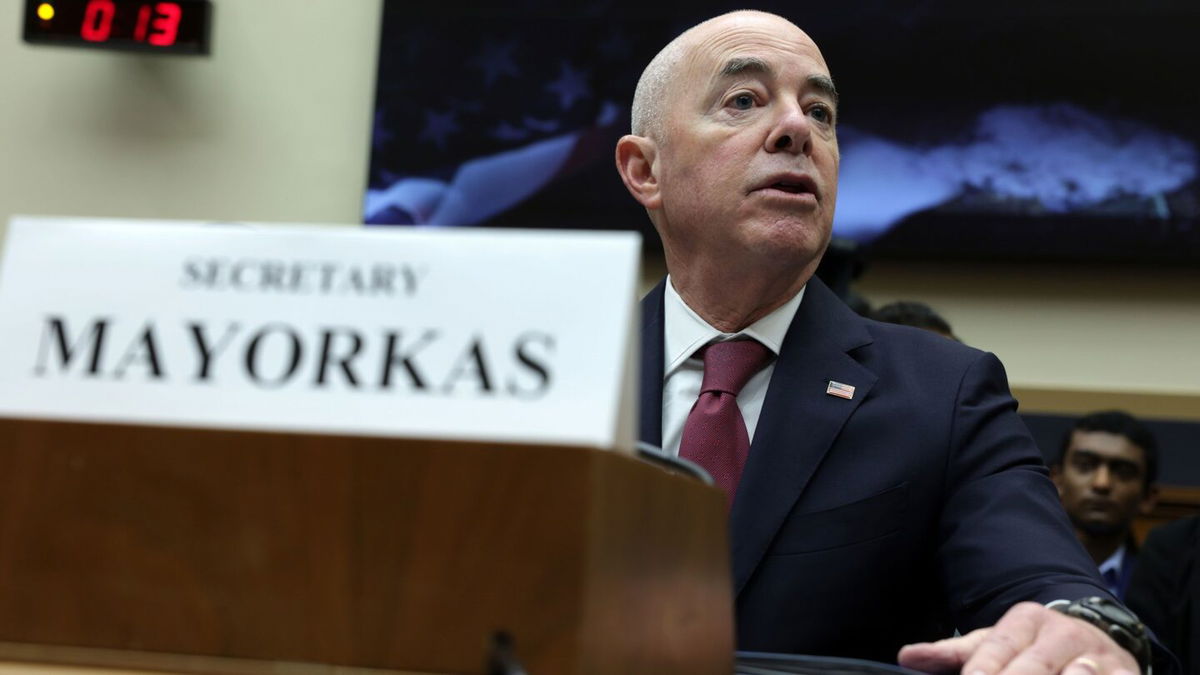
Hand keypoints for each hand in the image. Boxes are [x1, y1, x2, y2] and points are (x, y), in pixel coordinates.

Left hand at [897, 602, 1139, 673]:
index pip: (998, 648)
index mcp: (1025, 621)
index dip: (984, 670)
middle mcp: (1062, 635)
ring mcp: (1096, 657)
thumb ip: (952, 653)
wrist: (1097, 634)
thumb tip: (906, 657)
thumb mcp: (994, 643)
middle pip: (1034, 667)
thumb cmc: (1031, 647)